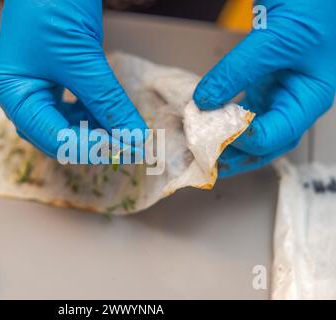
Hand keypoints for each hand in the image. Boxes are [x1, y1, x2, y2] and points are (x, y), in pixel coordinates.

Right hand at [0, 0, 146, 159]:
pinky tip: (110, 116)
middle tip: (125, 145)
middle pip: (54, 137)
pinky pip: (72, 108)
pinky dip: (92, 115)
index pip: (49, 137)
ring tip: (121, 131)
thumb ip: (108, 101)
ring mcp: (36, 87)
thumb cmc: (52, 4)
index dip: (87, 148)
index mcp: (12, 92)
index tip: (123, 149)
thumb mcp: (82, 58)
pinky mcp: (53, 78)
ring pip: (65, 125)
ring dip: (93, 131)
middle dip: (90, 143)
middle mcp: (20, 95)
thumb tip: (134, 137)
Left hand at [193, 0, 335, 177]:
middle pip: (264, 143)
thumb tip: (204, 100)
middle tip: (204, 160)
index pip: (276, 136)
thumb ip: (238, 71)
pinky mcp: (260, 81)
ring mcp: (276, 91)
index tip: (213, 131)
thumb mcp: (275, 40)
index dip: (244, 139)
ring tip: (199, 148)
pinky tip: (204, 119)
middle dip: (234, 155)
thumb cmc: (312, 6)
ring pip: (249, 129)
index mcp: (308, 98)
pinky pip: (238, 107)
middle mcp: (293, 100)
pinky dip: (220, 115)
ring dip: (224, 141)